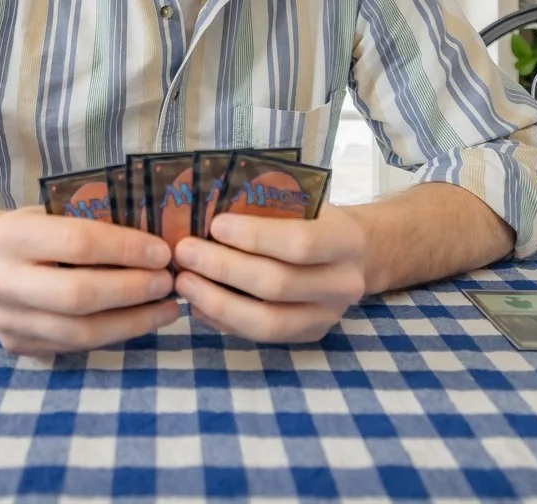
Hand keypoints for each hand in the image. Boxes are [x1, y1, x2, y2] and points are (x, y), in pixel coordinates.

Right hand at [0, 207, 179, 354]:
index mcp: (9, 235)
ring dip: (133, 321)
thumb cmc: (30, 231)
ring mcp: (5, 320)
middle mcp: (0, 280)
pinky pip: (75, 346)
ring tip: (167, 307)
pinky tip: (141, 320)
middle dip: (133, 290)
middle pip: (79, 295)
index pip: (78, 242)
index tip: (162, 252)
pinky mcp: (16, 346)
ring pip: (80, 331)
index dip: (126, 249)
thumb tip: (158, 240)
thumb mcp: (51, 212)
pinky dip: (114, 334)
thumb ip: (93, 223)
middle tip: (168, 282)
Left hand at [172, 204, 366, 343]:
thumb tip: (205, 208)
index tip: (214, 225)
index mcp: (345, 240)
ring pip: (267, 322)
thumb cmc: (313, 218)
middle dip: (224, 269)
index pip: (300, 243)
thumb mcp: (301, 200)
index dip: (254, 236)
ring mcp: (327, 316)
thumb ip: (264, 205)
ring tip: (184, 282)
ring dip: (218, 302)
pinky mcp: (308, 335)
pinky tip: (198, 303)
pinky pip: (259, 336)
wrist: (353, 253)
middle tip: (185, 252)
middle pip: (278, 285)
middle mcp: (343, 284)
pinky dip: (223, 321)